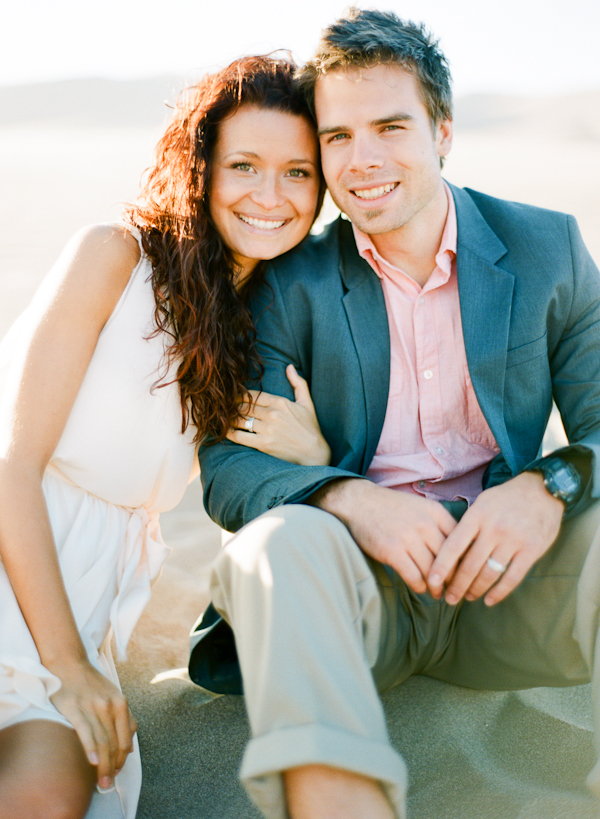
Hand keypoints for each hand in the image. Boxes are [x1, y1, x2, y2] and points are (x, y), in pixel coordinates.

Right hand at [50, 660, 136, 788]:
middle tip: (109, 783)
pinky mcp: (75, 709)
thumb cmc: (92, 683)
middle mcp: (109, 705)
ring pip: (102, 741)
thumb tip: (129, 748)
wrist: (69, 665)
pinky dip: (90, 748)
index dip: (123, 758)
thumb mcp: (114, 696)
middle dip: (113, 766)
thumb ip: (124, 718)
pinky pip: (85, 731)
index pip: (126, 737)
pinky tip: (93, 761)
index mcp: (121, 702)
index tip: (117, 771)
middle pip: (114, 742)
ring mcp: (92, 707)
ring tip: (102, 781)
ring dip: (103, 764)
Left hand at [227, 364, 330, 465]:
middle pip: (243, 406)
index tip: (233, 396)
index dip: (240, 394)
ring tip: (224, 418)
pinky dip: (229, 433)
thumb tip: (289, 366)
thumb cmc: (310, 428)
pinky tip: (225, 431)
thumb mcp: (307, 403)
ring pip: (239, 420)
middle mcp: (272, 414)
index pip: (253, 394)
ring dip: (229, 418)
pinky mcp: (263, 444)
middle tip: (225, 407)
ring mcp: (267, 429)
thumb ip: (298, 383)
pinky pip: (239, 436)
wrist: (314, 453)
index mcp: (280, 402)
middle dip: (232, 406)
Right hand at [312, 479, 456, 593]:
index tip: (467, 573)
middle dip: (454, 578)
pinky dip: (419, 586)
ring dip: (437, 587)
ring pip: (432, 571)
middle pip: (449, 559)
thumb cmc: (391, 508)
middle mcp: (424, 524)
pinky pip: (413, 576)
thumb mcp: (420, 507)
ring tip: (438, 593)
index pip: (461, 541)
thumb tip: (458, 549)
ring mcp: (408, 537)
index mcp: (435, 512)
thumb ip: (438, 523)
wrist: (359, 502)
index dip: (466, 560)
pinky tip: (420, 588)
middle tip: (456, 590)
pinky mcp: (392, 550)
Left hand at [427, 472, 563, 605]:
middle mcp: (494, 528)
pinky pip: (512, 577)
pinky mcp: (532, 550)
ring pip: (489, 573)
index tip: (432, 582)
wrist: (542, 489)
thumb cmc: (506, 498)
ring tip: (468, 597)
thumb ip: (468, 525)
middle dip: (457, 585)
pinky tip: (489, 600)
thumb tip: (448, 552)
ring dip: (476, 590)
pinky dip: (499, 592)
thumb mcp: (482, 503)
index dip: (441, 566)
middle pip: (470, 565)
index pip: (453, 546)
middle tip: (449, 598)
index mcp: (477, 515)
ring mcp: (514, 540)